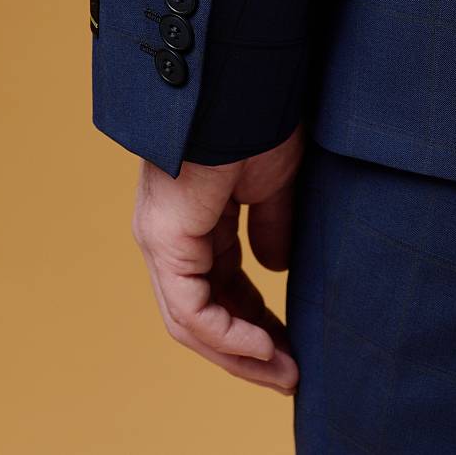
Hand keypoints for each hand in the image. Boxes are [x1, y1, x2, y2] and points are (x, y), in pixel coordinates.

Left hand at [131, 126, 303, 394]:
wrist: (241, 84)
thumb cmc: (258, 118)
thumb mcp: (275, 183)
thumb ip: (272, 226)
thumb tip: (276, 266)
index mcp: (194, 218)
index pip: (219, 287)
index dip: (257, 321)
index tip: (293, 344)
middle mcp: (170, 233)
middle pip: (202, 312)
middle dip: (248, 348)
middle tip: (290, 372)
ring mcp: (162, 238)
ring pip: (193, 320)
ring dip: (241, 353)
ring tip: (285, 373)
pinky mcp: (165, 239)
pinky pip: (193, 309)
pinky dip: (229, 336)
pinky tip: (266, 348)